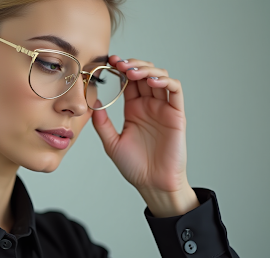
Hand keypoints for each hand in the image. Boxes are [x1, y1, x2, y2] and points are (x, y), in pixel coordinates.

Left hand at [91, 55, 198, 216]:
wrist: (153, 184)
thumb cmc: (134, 166)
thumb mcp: (111, 143)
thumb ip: (102, 124)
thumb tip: (92, 103)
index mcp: (134, 110)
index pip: (128, 82)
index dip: (120, 69)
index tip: (108, 61)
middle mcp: (149, 106)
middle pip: (144, 74)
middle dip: (132, 64)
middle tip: (119, 62)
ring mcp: (164, 109)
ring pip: (159, 77)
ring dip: (147, 69)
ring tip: (132, 71)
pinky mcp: (177, 114)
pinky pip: (175, 91)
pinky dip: (165, 81)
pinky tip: (151, 81)